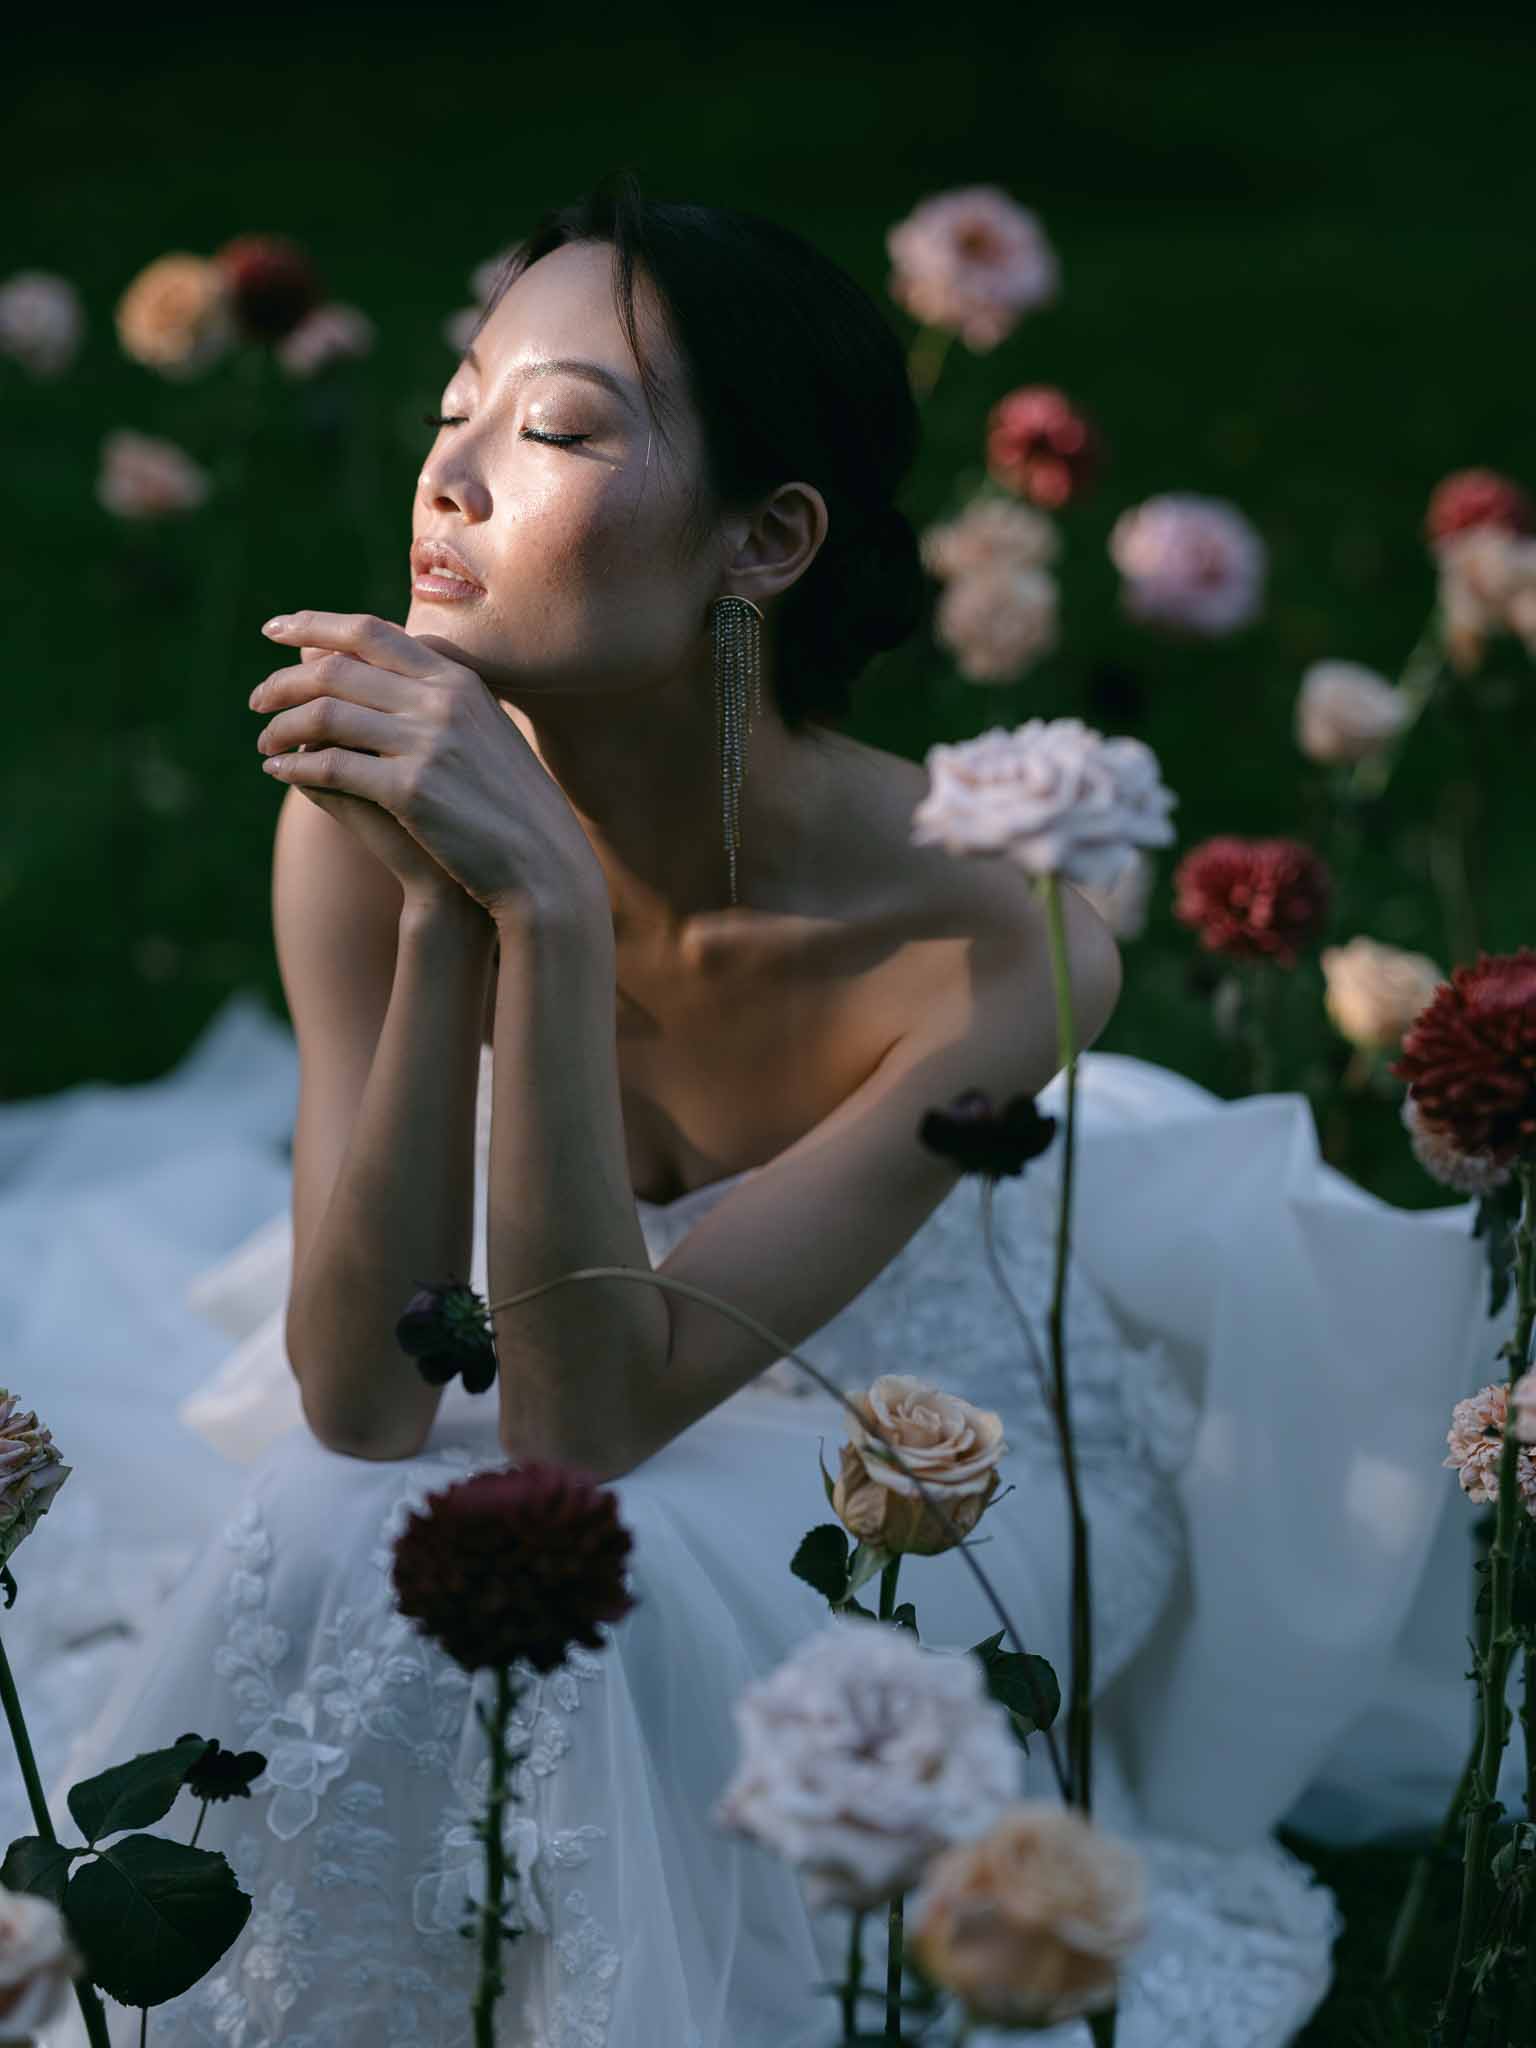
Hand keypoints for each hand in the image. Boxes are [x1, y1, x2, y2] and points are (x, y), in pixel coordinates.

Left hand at [249, 610, 609, 922]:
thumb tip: (365, 669)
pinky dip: (295, 765)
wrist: (542, 863)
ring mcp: (428, 742)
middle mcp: (441, 700)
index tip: (274, 630)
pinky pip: (331, 765)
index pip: (370, 631)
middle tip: (258, 701)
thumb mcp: (479, 732)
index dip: (314, 625)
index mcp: (457, 678)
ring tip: (264, 743)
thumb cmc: (505, 802)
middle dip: (284, 682)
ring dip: (282, 726)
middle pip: (337, 669)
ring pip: (326, 714)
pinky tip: (279, 772)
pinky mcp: (412, 789)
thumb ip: (430, 695)